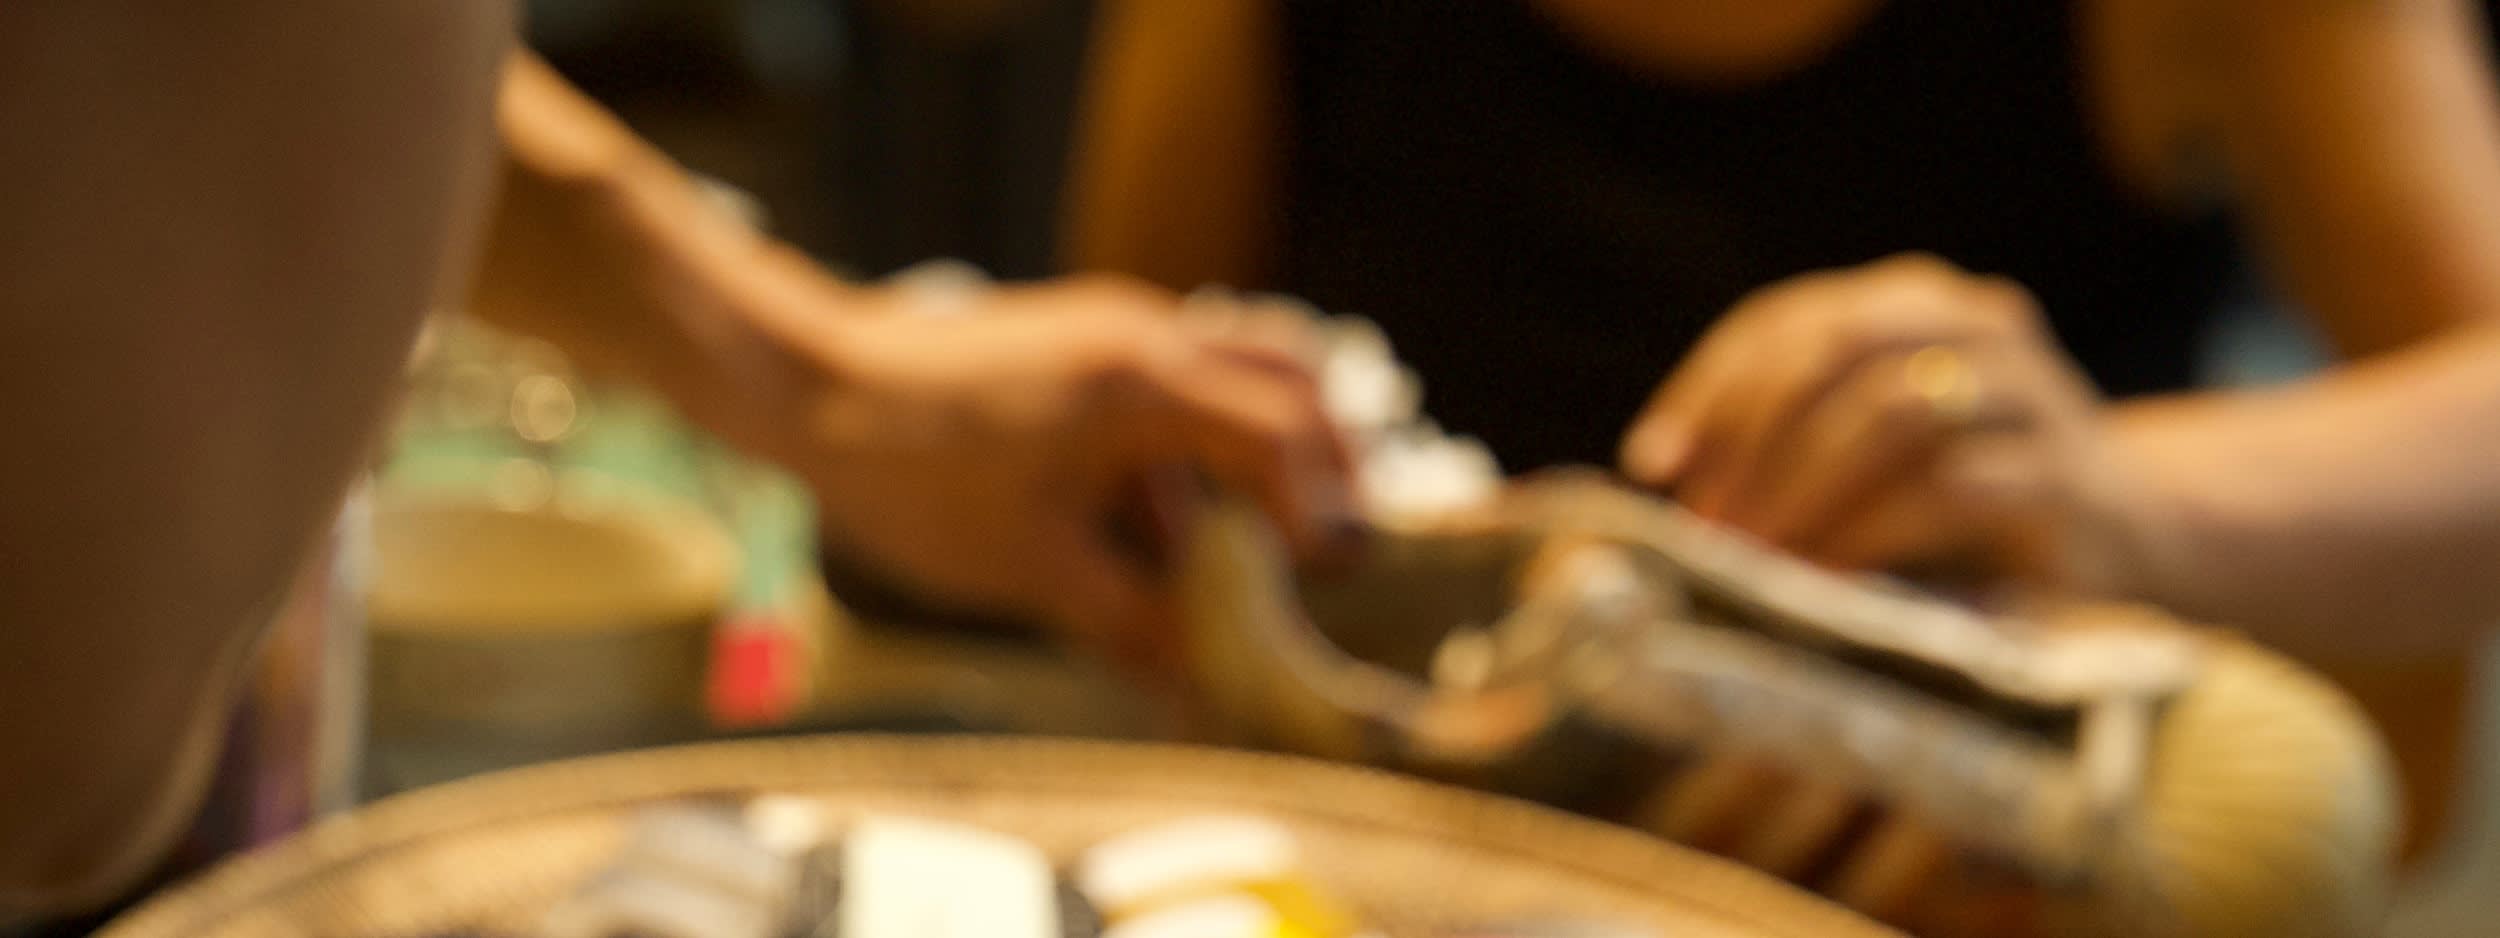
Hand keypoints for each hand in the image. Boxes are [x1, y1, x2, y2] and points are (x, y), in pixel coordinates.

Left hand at [758, 277, 1359, 661]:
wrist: (802, 386)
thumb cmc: (909, 472)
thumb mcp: (1031, 568)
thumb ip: (1129, 625)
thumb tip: (1199, 697)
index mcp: (1146, 382)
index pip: (1284, 433)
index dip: (1322, 509)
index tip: (1327, 575)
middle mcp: (1144, 338)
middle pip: (1288, 378)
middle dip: (1320, 462)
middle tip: (1322, 546)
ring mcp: (1108, 334)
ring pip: (1227, 379)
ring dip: (1247, 459)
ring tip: (1235, 554)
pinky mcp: (1074, 347)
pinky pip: (1164, 392)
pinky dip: (1184, 456)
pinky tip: (1152, 533)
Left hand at [1619, 254, 2145, 586]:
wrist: (2133, 539)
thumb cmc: (1966, 498)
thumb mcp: (1874, 453)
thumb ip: (1790, 442)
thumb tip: (1666, 478)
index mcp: (1916, 303)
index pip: (1790, 320)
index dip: (1712, 388)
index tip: (1654, 464)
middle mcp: (1978, 326)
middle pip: (1837, 347)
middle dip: (1752, 436)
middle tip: (1703, 521)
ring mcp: (2033, 395)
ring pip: (1894, 409)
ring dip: (1804, 488)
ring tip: (1752, 557)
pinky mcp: (2066, 480)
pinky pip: (1951, 490)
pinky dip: (1871, 536)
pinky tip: (1825, 582)